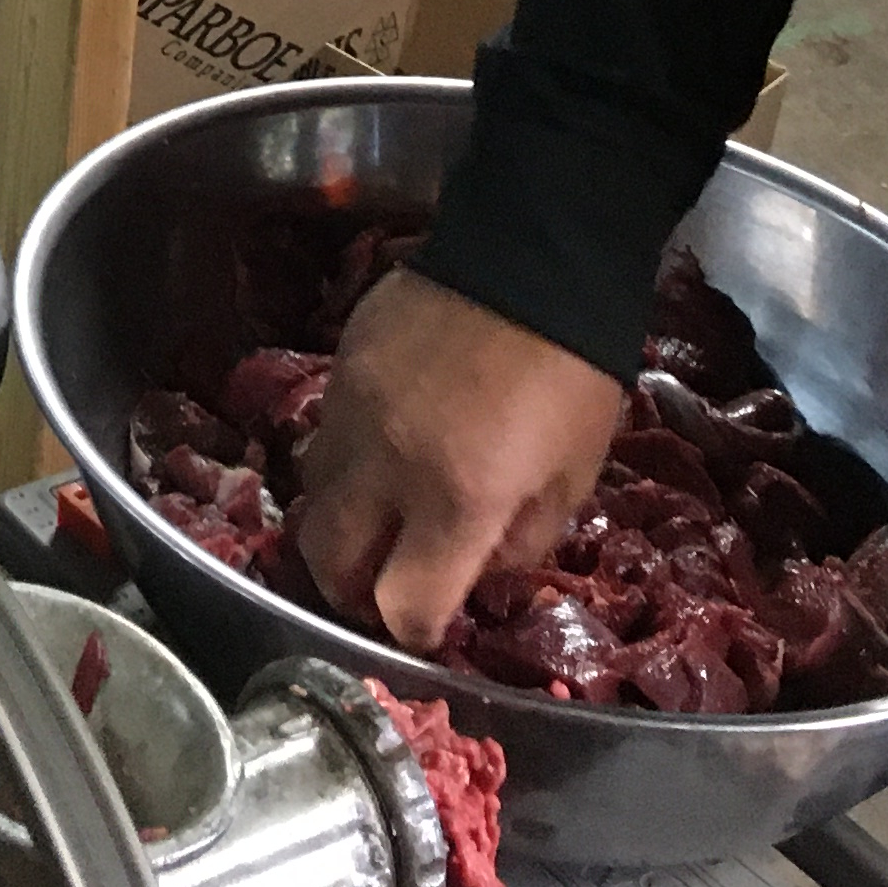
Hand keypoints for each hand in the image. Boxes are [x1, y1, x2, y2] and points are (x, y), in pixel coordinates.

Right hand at [289, 269, 624, 650]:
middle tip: (384, 587)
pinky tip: (387, 446)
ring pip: (314, 497)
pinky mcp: (340, 365)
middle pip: (328, 561)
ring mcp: (353, 409)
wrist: (534, 255)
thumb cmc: (572, 375)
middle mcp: (387, 462)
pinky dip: (347, 460)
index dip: (416, 631)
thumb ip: (519, 540)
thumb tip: (474, 567)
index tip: (432, 625)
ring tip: (380, 519)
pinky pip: (325, 434)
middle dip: (353, 592)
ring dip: (344, 525)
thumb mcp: (573, 477)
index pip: (403, 606)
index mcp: (457, 498)